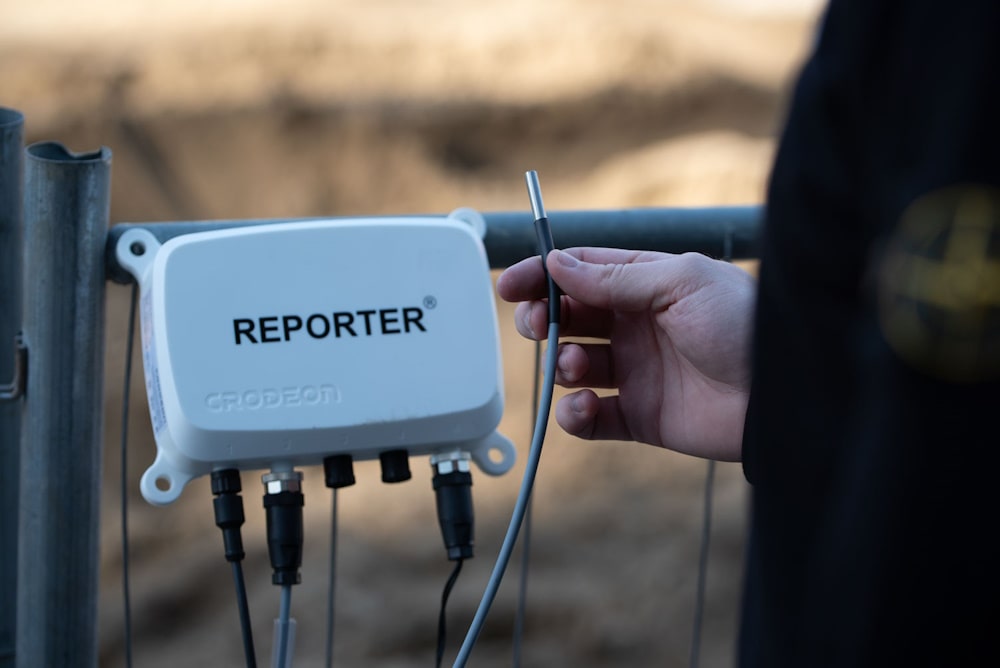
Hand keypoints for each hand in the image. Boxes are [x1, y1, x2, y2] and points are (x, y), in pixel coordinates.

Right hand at [496, 248, 754, 460]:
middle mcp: (638, 325)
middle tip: (539, 325)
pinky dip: (575, 414)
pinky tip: (583, 407)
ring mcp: (637, 372)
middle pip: (570, 317)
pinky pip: (591, 417)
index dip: (542, 275)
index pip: (582, 272)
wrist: (780, 396)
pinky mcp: (640, 416)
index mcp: (648, 283)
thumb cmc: (743, 326)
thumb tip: (558, 263)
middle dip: (544, 319)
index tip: (510, 284)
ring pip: (574, 365)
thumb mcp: (680, 282)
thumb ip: (616, 276)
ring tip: (579, 365)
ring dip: (563, 364)